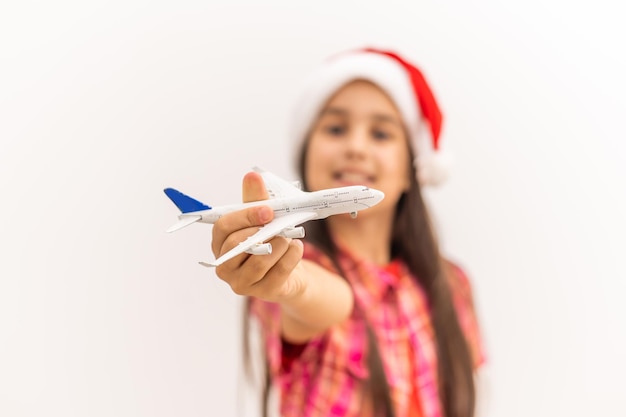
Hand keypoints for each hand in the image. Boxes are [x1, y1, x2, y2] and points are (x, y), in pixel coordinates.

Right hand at [211, 171, 304, 301]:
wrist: (290, 270)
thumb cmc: (271, 240)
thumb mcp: (264, 218)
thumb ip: (256, 199)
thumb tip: (252, 176)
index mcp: (220, 244)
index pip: (223, 227)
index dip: (245, 216)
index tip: (268, 209)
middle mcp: (225, 266)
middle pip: (236, 245)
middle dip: (261, 231)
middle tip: (281, 223)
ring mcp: (242, 283)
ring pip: (258, 262)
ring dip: (278, 244)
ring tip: (289, 235)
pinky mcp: (263, 293)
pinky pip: (278, 274)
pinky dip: (290, 257)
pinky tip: (297, 247)